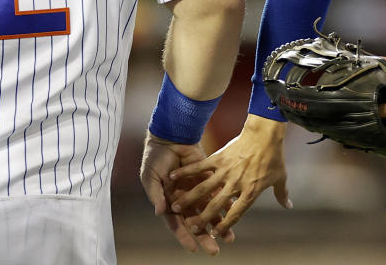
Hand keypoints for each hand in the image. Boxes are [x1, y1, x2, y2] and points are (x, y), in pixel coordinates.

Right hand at [139, 133, 233, 255]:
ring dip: (219, 223)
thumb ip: (156, 194)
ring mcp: (196, 190)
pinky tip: (234, 211)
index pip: (177, 224)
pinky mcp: (207, 177)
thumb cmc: (155, 157)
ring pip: (209, 210)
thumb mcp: (151, 176)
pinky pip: (217, 192)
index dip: (185, 237)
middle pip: (196, 222)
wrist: (169, 135)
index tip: (193, 249)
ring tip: (230, 237)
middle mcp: (184, 200)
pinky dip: (225, 202)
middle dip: (205, 236)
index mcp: (168, 202)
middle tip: (215, 250)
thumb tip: (160, 212)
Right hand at [167, 115, 290, 238]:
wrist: (265, 133)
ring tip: (175, 207)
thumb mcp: (280, 176)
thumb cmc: (274, 155)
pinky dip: (186, 172)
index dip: (225, 225)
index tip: (214, 234)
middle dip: (203, 217)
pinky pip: (200, 167)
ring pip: (204, 188)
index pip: (236, 213)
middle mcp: (236, 183)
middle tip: (191, 227)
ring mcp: (226, 170)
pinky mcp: (219, 157)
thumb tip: (288, 206)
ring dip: (189, 198)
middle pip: (217, 204)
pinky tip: (172, 178)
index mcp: (251, 191)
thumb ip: (282, 193)